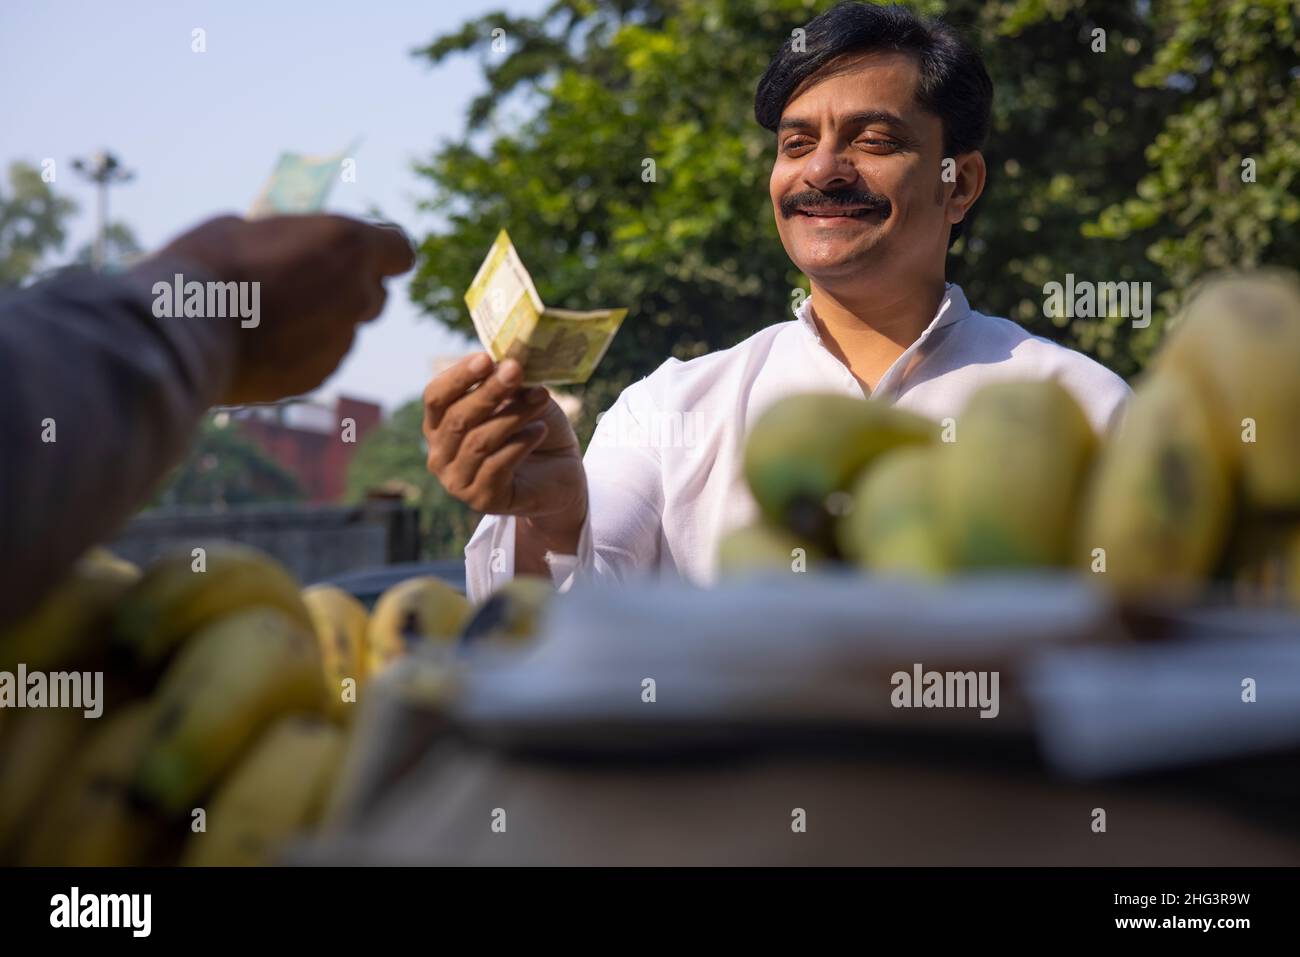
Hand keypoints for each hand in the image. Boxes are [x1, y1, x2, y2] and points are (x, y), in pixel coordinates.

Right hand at [145, 214, 414, 404]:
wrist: (180, 332)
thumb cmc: (207, 266)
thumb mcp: (246, 229)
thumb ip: (287, 239)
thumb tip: (286, 249)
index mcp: (349, 246)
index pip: (400, 251)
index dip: (381, 252)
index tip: (357, 252)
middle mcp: (357, 296)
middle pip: (375, 294)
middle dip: (350, 288)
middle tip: (302, 281)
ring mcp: (341, 341)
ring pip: (346, 329)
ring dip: (322, 321)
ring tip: (267, 315)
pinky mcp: (318, 377)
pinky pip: (321, 358)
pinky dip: (302, 351)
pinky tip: (259, 344)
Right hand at [423, 353, 587, 549]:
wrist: (560, 476)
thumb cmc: (533, 433)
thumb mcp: (521, 401)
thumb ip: (507, 386)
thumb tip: (504, 365)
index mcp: (439, 426)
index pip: (435, 397)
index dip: (458, 376)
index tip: (486, 358)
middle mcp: (440, 455)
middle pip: (457, 418)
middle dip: (489, 391)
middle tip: (516, 370)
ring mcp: (457, 482)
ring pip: (479, 441)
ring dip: (513, 415)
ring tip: (541, 397)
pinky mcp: (482, 499)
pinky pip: (497, 465)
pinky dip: (521, 443)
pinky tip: (540, 430)